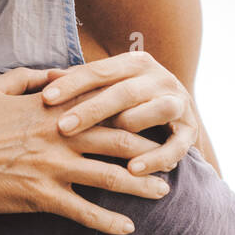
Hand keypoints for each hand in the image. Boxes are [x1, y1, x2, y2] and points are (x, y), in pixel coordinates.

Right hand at [0, 66, 170, 234]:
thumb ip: (27, 77)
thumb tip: (53, 72)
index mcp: (48, 107)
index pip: (101, 105)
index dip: (132, 110)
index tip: (153, 115)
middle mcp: (57, 135)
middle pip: (118, 140)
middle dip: (150, 149)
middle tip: (173, 156)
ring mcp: (51, 166)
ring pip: (109, 176)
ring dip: (140, 186)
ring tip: (163, 192)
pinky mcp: (41, 196)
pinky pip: (83, 211)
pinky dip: (107, 221)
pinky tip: (127, 228)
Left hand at [39, 51, 198, 175]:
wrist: (174, 112)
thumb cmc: (125, 99)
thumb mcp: (105, 87)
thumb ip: (80, 83)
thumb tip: (47, 76)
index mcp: (135, 63)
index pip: (99, 70)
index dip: (72, 83)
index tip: (45, 98)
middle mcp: (160, 78)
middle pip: (123, 92)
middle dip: (91, 110)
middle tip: (62, 128)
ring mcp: (178, 103)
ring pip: (155, 111)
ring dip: (130, 126)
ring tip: (103, 145)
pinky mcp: (190, 130)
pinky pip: (176, 146)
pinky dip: (155, 158)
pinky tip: (133, 170)